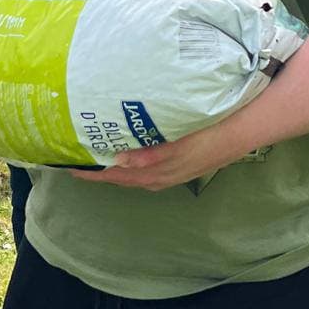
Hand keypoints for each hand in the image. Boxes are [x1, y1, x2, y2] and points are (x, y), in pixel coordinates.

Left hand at [70, 124, 227, 190]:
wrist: (242, 131)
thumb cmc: (210, 135)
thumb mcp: (180, 144)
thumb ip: (150, 155)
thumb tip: (119, 161)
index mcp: (154, 174)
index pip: (114, 176)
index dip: (91, 173)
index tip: (67, 166)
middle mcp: (157, 178)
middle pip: (119, 177)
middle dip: (97, 169)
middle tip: (75, 154)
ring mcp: (167, 172)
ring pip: (131, 172)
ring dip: (112, 165)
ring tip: (94, 150)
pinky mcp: (176, 164)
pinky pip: (143, 166)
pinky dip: (128, 160)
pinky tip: (126, 148)